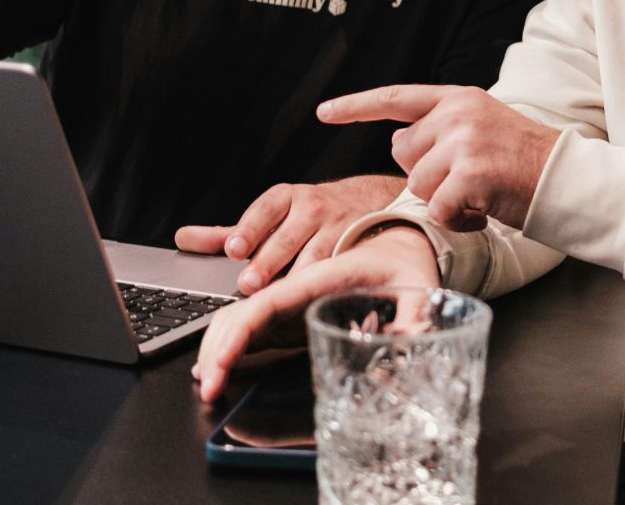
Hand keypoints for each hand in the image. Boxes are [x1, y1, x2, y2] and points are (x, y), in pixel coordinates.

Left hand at [173, 174, 406, 293]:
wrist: (366, 201)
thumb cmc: (307, 215)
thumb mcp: (269, 216)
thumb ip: (228, 232)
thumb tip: (183, 239)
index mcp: (285, 198)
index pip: (264, 210)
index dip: (249, 229)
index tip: (234, 248)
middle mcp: (311, 208)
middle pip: (286, 238)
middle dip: (267, 262)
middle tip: (248, 283)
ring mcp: (337, 226)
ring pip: (315, 255)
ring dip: (296, 277)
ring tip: (280, 296)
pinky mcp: (358, 246)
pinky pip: (340, 267)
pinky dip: (328, 282)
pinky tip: (314, 298)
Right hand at [192, 225, 438, 402]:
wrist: (401, 237)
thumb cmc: (406, 260)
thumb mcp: (419, 287)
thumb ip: (414, 317)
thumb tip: (406, 347)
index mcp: (320, 276)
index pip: (266, 305)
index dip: (236, 335)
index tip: (218, 364)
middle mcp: (296, 284)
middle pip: (240, 311)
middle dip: (217, 347)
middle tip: (208, 387)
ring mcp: (291, 296)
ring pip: (238, 315)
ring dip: (216, 345)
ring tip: (205, 381)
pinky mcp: (293, 307)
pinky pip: (251, 321)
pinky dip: (229, 341)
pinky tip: (218, 364)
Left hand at [318, 85, 558, 231]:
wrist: (569, 178)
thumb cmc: (526, 162)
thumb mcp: (483, 126)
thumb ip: (443, 128)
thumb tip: (400, 142)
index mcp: (459, 97)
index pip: (396, 98)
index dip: (356, 106)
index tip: (323, 112)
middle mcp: (457, 113)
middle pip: (403, 153)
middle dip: (425, 175)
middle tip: (466, 180)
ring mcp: (463, 142)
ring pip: (417, 185)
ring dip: (443, 201)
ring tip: (479, 196)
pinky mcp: (469, 174)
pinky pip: (436, 209)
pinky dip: (455, 220)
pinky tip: (482, 211)